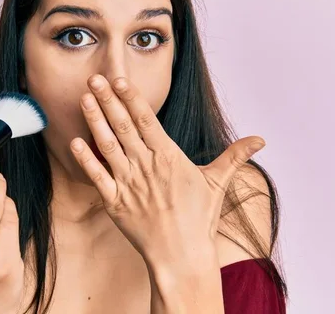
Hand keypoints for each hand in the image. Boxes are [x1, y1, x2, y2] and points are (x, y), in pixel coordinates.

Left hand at [70, 75, 265, 265]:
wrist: (182, 255)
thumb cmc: (199, 219)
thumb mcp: (217, 183)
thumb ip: (234, 156)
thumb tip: (261, 140)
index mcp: (168, 156)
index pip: (146, 120)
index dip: (131, 98)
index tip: (119, 80)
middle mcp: (146, 165)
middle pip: (123, 126)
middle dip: (107, 100)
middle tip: (94, 79)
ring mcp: (129, 183)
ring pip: (108, 145)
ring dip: (95, 121)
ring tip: (84, 99)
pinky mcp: (115, 202)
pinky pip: (97, 177)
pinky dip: (85, 159)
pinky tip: (73, 142)